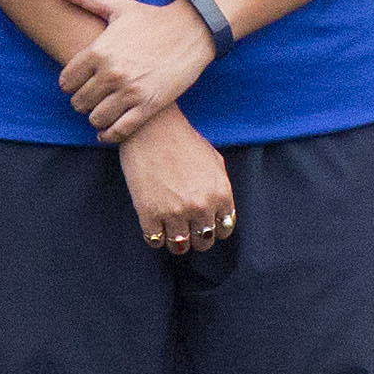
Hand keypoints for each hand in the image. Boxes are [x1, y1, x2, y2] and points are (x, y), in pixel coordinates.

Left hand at [51, 0, 217, 141]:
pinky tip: (108, 131)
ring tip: (100, 112)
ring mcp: (131, 91)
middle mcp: (111, 73)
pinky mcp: (150, 105)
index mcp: (98, 51)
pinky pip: (121, 130)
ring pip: (96, 118)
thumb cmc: (150, 18)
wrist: (193, 31)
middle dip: (81, 102)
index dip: (68, 85)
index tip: (75, 85)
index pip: (65, 81)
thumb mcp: (115, 4)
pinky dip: (110, 135)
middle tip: (89, 99)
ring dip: (95, 118)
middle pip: (79, 102)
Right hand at [118, 107, 238, 254]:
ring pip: (180, 245)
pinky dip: (155, 237)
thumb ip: (221, 186)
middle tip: (185, 228)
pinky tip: (153, 226)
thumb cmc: (182, 139)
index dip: (213, 227)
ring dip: (176, 241)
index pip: (224, 228)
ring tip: (169, 230)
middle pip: (204, 241)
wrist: (150, 128)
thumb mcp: (214, 160)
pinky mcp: (149, 212)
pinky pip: (155, 240)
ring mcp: (175, 212)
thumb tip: (220, 208)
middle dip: (196, 236)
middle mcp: (202, 206)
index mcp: (221, 194)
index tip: (203, 223)